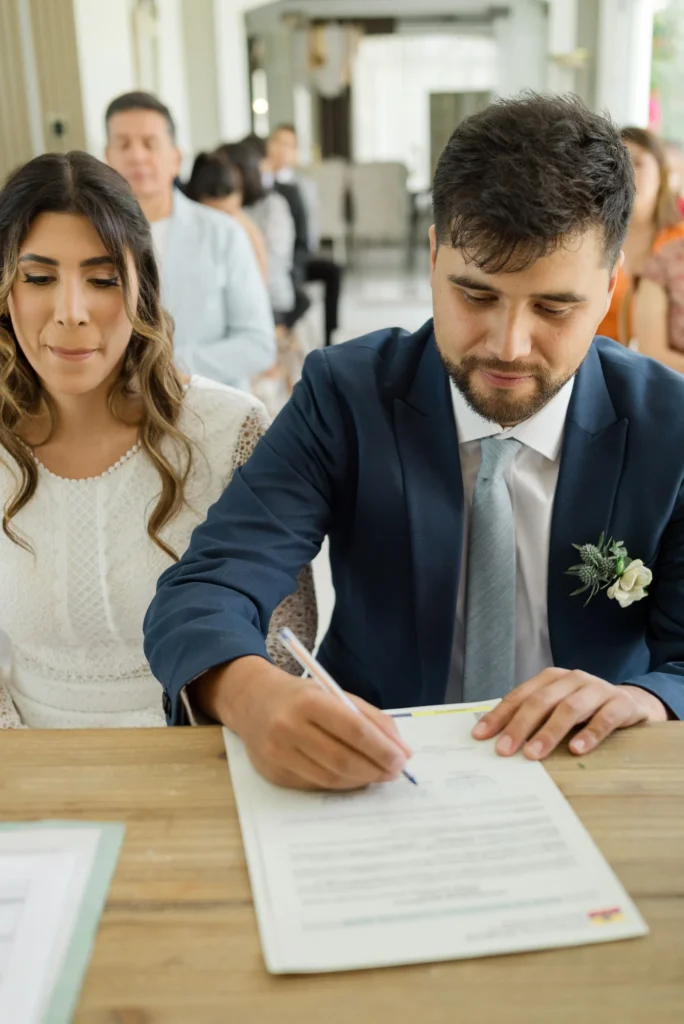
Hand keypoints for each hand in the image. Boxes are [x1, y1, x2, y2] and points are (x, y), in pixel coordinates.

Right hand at [193, 656, 411, 789]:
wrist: (252, 701)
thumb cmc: (301, 696)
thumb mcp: (334, 694)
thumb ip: (370, 719)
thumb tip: (402, 750)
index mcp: (309, 701)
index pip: (354, 730)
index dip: (382, 748)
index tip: (402, 759)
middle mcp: (289, 728)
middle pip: (343, 759)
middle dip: (375, 769)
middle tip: (394, 772)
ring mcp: (278, 754)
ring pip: (330, 778)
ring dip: (360, 780)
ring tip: (377, 774)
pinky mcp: (273, 773)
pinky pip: (315, 784)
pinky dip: (340, 783)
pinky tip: (352, 776)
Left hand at [471, 668, 667, 759]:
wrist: (633, 704)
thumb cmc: (587, 710)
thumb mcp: (558, 708)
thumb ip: (535, 719)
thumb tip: (499, 741)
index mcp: (551, 679)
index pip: (519, 697)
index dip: (499, 716)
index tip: (481, 736)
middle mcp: (572, 679)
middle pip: (541, 701)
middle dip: (519, 726)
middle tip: (504, 750)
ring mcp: (597, 689)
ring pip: (569, 709)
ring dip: (549, 733)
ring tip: (534, 754)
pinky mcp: (621, 704)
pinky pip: (604, 718)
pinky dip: (590, 734)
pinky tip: (577, 750)